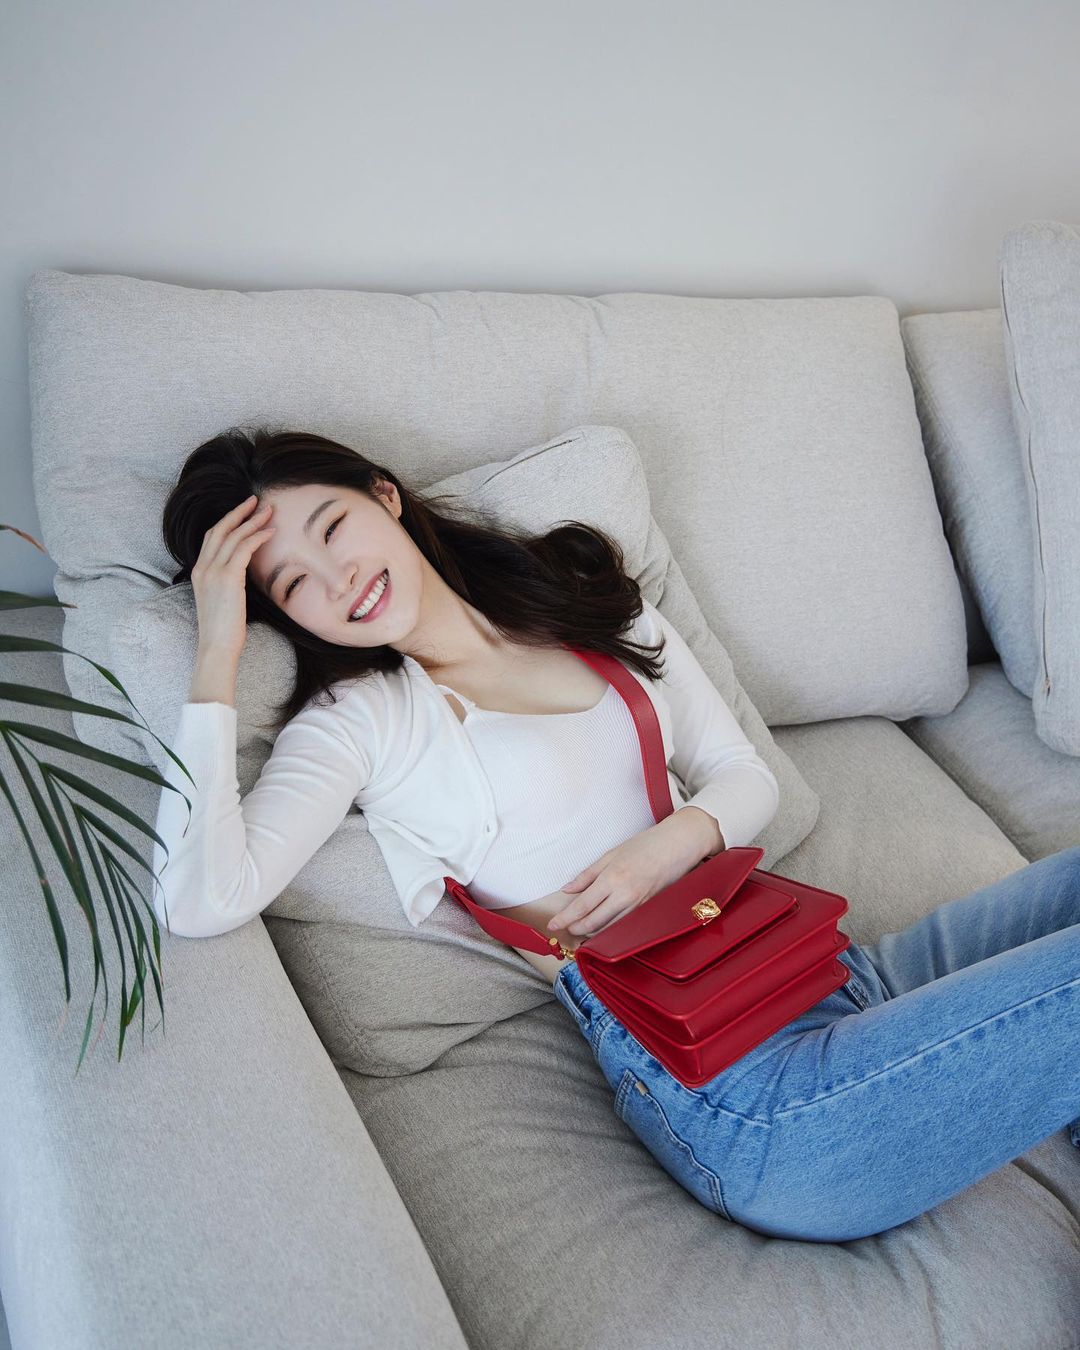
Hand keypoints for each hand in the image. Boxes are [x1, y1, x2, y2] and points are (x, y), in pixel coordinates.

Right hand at [190, 493, 275, 663]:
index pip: (212, 537)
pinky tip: (270, 531)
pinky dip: (257, 536)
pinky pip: (244, 548)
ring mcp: (213, 571)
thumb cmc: (223, 629)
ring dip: (252, 521)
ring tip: (269, 511)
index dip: (228, 521)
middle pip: (220, 529)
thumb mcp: (221, 600)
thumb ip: (227, 583)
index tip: (244, 511)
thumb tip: (243, 573)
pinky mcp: (228, 578)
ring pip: (233, 536)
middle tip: (256, 501)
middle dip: (239, 512)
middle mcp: (203, 567)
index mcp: (199, 571)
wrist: (217, 646)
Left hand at [545, 814, 709, 939]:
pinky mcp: (647, 910)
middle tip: (564, 928)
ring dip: (591, 932)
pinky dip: (609, 929)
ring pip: (609, 928)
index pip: (582, 906)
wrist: (678, 845)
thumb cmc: (645, 845)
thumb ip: (587, 874)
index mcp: (612, 878)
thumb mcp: (611, 854)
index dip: (565, 918)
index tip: (553, 924)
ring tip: (578, 930)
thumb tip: (567, 889)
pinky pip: (623, 925)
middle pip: (593, 922)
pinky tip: (601, 927)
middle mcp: (624, 895)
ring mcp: (637, 905)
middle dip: (576, 928)